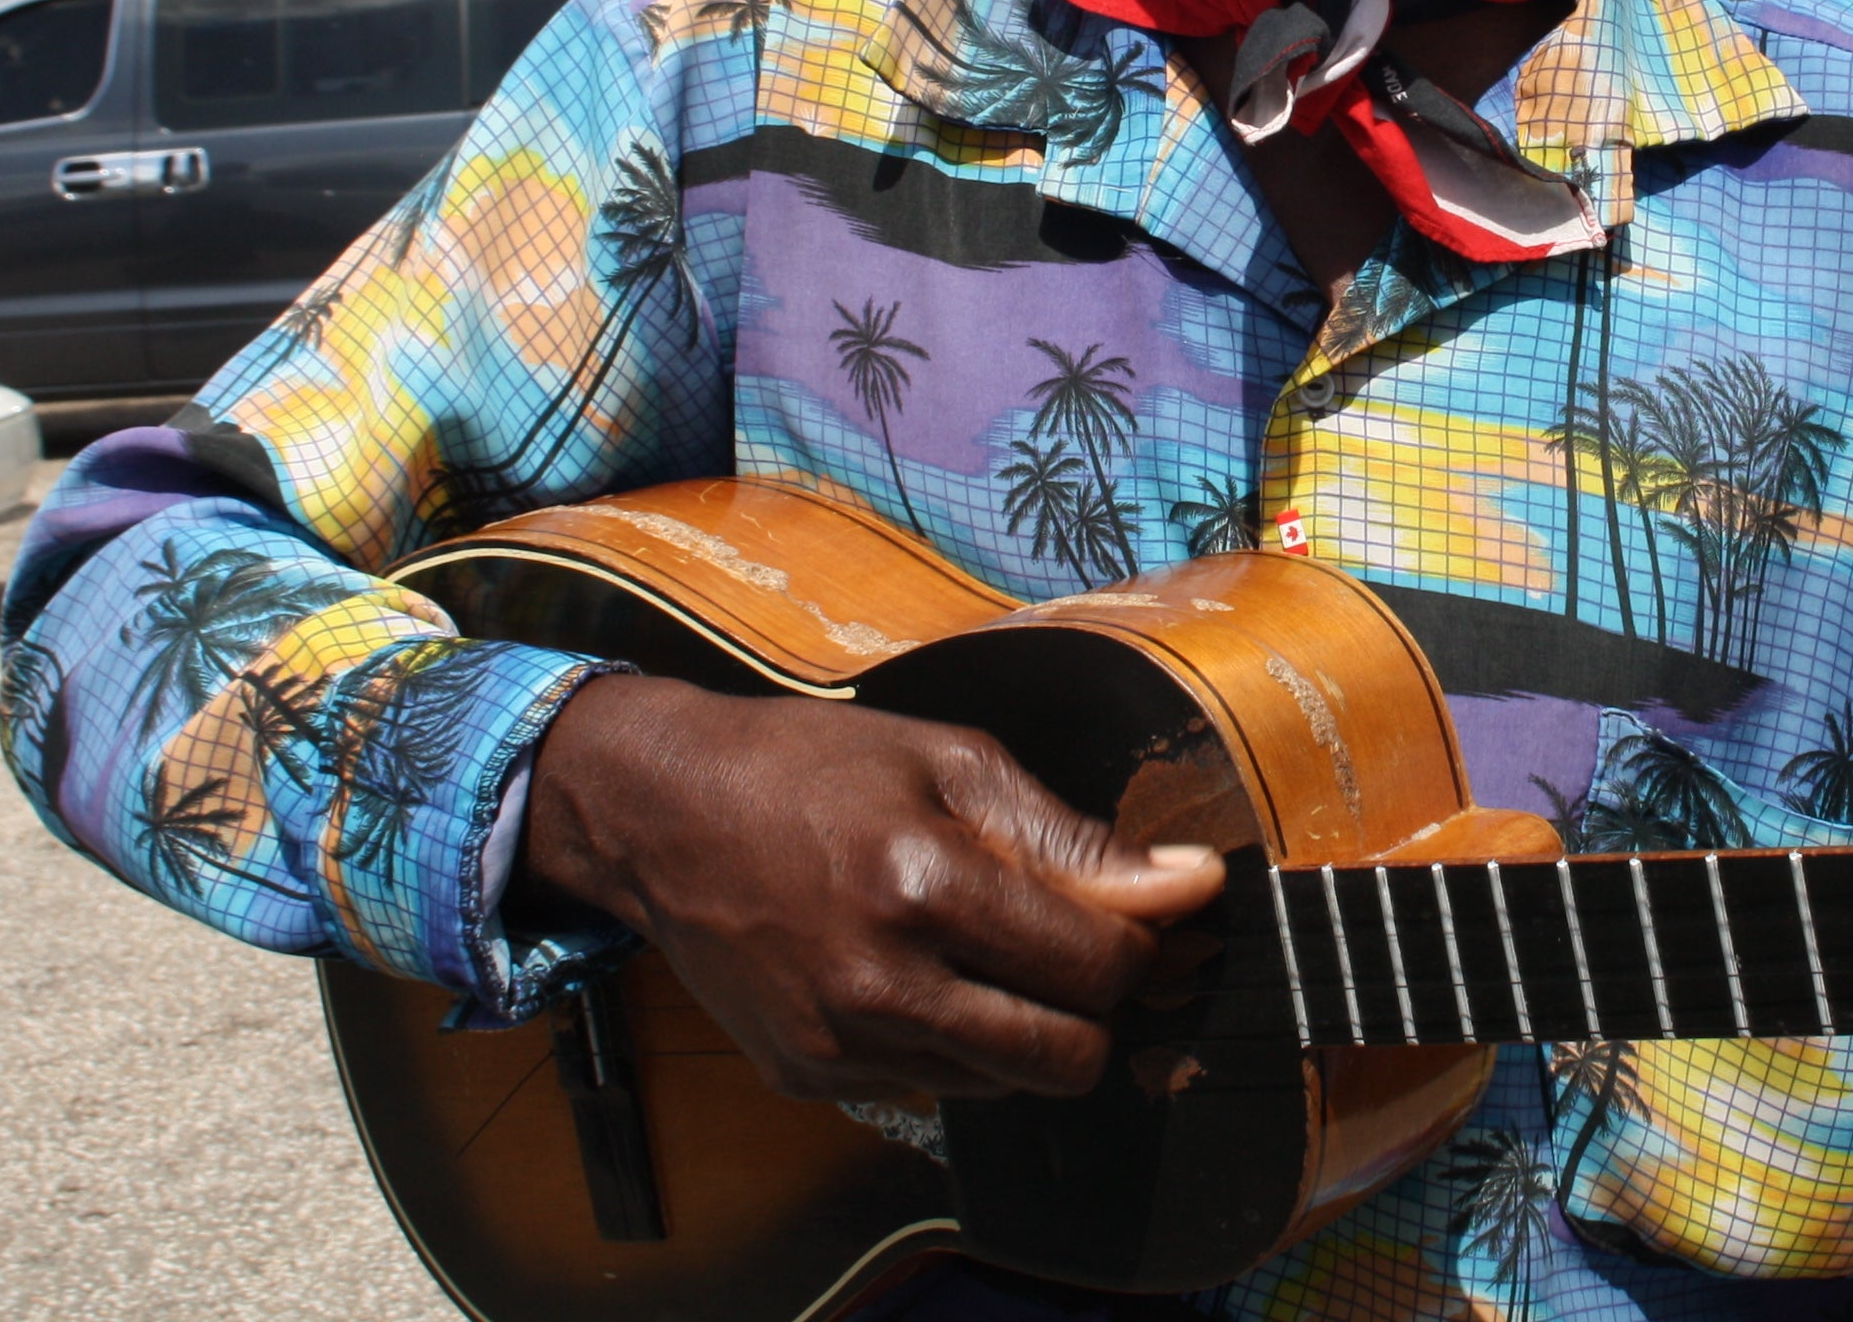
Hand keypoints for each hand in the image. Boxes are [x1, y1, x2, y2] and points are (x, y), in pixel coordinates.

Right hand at [519, 674, 1223, 1102]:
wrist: (665, 814)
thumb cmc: (814, 769)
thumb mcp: (952, 762)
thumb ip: (1073, 839)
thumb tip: (1187, 887)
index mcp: (923, 884)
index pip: (1095, 966)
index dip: (1141, 943)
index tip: (1143, 912)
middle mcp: (879, 983)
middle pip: (1064, 1056)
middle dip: (1096, 1008)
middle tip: (1075, 948)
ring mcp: (839, 1043)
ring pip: (1005, 1084)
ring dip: (1025, 1028)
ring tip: (983, 950)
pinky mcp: (810, 1077)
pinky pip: (934, 1090)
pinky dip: (954, 1045)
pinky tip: (918, 975)